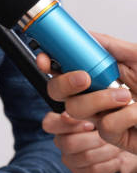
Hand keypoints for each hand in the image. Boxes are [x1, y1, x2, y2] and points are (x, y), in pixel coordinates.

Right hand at [38, 33, 136, 154]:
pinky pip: (105, 126)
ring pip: (76, 109)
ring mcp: (102, 116)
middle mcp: (95, 95)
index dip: (48, 62)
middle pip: (57, 91)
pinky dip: (125, 116)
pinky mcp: (114, 136)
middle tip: (85, 77)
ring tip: (127, 96)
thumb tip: (85, 35)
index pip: (61, 68)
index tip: (45, 58)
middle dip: (64, 82)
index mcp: (98, 73)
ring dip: (100, 99)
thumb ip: (111, 46)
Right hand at [42, 111, 130, 172]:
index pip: (49, 123)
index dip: (67, 125)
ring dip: (107, 152)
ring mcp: (70, 160)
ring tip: (116, 147)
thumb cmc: (111, 126)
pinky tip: (116, 160)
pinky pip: (94, 171)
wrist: (125, 146)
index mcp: (61, 124)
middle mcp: (61, 142)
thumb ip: (88, 111)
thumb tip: (74, 113)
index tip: (90, 124)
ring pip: (85, 157)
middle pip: (68, 143)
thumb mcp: (101, 113)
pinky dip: (110, 165)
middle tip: (110, 136)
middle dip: (95, 140)